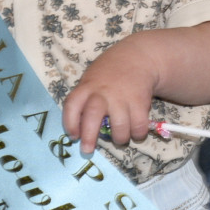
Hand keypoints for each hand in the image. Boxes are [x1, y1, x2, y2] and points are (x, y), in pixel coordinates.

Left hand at [62, 33, 164, 153]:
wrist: (138, 58)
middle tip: (87, 150)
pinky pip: (139, 126)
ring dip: (120, 139)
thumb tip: (80, 130)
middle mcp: (102, 93)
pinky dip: (138, 134)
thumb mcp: (91, 80)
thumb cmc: (109, 75)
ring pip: (120, 127)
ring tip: (121, 138)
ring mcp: (122, 98)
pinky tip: (136, 131)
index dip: (70, 123)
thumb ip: (85, 100)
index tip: (73, 136)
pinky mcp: (140, 103)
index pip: (72, 105)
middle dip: (89, 137)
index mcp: (87, 87)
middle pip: (92, 116)